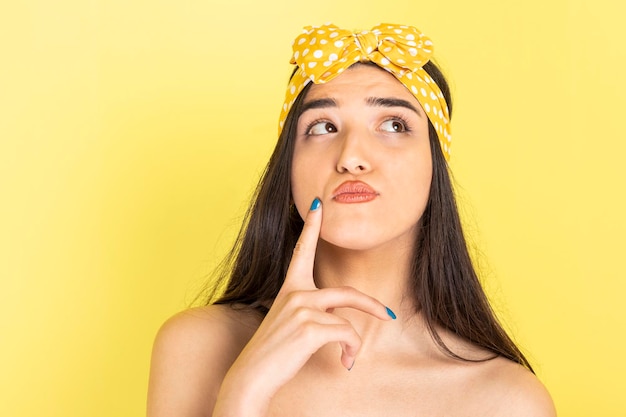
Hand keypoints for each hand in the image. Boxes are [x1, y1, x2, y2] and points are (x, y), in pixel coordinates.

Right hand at [213, 198, 392, 415]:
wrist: (252, 374)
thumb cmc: (272, 352)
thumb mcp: (289, 323)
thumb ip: (311, 312)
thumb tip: (340, 322)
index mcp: (290, 288)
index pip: (301, 251)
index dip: (311, 226)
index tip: (318, 204)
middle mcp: (296, 293)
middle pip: (347, 293)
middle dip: (372, 305)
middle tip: (388, 315)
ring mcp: (302, 308)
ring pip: (348, 321)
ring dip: (353, 343)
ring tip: (348, 357)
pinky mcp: (310, 326)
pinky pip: (346, 335)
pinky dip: (350, 351)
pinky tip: (343, 363)